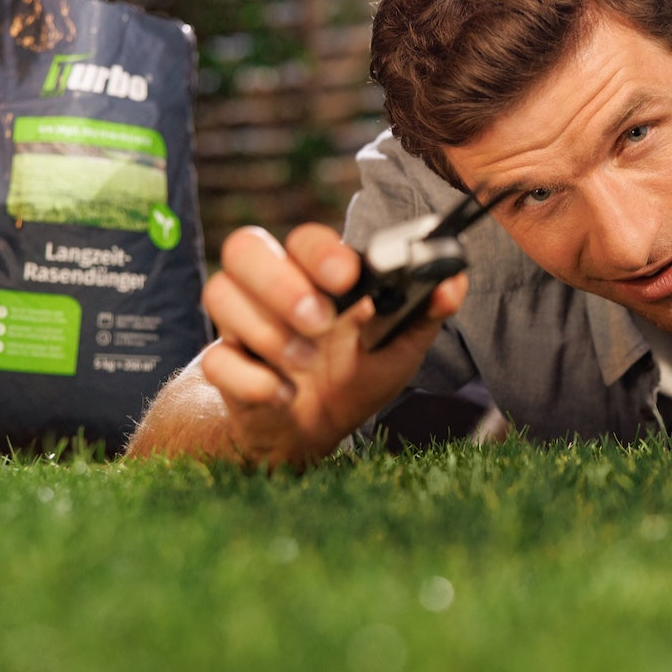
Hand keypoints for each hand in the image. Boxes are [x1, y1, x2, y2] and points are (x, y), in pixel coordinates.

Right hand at [196, 223, 467, 466]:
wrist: (314, 433)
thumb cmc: (354, 377)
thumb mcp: (397, 348)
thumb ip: (425, 313)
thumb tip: (455, 280)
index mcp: (315, 276)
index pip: (303, 238)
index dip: (320, 251)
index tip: (346, 277)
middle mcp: (271, 290)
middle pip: (243, 247)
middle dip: (281, 283)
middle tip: (320, 321)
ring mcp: (241, 327)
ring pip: (220, 293)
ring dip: (269, 332)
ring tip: (306, 362)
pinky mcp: (224, 369)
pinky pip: (216, 360)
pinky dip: (253, 380)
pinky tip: (284, 394)